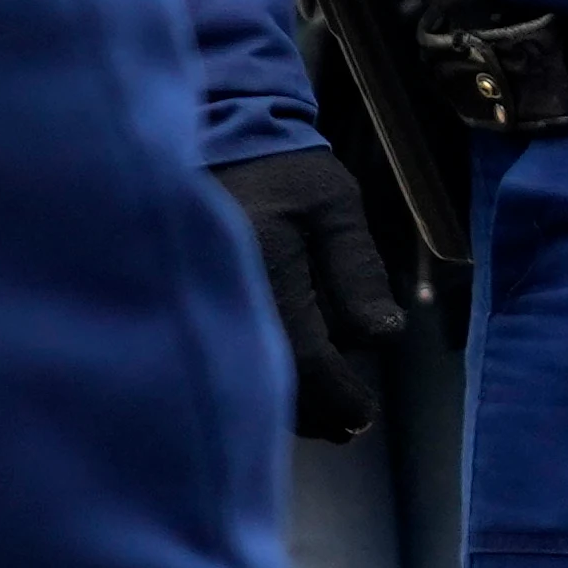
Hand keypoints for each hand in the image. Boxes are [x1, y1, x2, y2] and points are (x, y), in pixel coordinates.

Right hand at [211, 145, 405, 440]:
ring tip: (325, 417)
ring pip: (241, 379)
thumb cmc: (288, 174)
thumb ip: (358, 272)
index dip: (339, 394)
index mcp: (264, 265)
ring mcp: (196, 301)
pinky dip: (254, 380)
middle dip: (312, 410)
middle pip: (269, 381)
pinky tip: (282, 388)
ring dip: (284, 404)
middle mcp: (222, 290)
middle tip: (349, 426)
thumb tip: (381, 337)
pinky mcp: (186, 306)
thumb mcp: (336, 208)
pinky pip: (220, 359)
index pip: (307, 356)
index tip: (362, 414)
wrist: (217, 140)